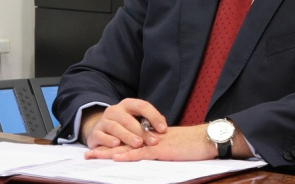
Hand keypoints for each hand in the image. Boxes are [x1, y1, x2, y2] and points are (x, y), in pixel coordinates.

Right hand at [80, 99, 166, 152]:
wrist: (100, 130)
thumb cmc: (124, 127)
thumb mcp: (136, 120)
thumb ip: (149, 123)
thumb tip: (163, 126)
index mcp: (127, 105)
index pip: (142, 106)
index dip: (154, 116)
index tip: (163, 129)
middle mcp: (114, 110)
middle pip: (128, 119)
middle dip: (142, 131)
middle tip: (153, 141)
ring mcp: (103, 121)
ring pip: (115, 127)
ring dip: (128, 136)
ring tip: (138, 144)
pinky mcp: (95, 133)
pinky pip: (101, 136)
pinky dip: (109, 140)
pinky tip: (117, 144)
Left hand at [85, 124, 216, 161]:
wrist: (207, 139)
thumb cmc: (194, 145)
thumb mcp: (174, 148)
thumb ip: (162, 149)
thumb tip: (153, 154)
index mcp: (152, 138)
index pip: (129, 141)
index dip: (113, 145)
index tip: (98, 150)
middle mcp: (150, 138)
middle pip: (123, 143)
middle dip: (104, 148)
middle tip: (87, 153)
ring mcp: (155, 143)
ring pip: (127, 147)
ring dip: (109, 152)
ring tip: (92, 155)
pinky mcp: (162, 150)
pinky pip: (142, 152)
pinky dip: (128, 155)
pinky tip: (116, 156)